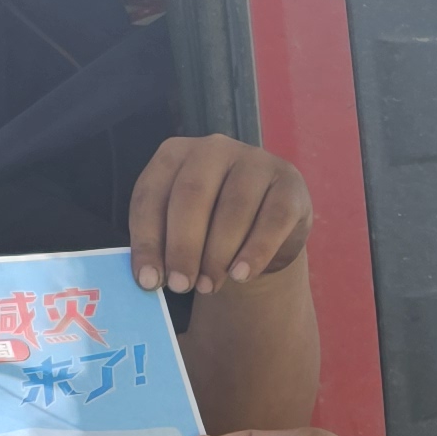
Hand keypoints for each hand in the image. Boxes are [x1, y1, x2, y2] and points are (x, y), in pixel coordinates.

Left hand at [130, 134, 310, 296]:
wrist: (265, 226)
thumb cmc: (211, 225)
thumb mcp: (181, 229)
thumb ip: (163, 247)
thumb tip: (148, 280)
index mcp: (175, 154)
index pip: (152, 194)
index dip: (147, 240)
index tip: (147, 281)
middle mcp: (213, 149)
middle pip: (192, 194)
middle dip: (183, 246)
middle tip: (180, 285)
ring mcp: (255, 161)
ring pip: (233, 208)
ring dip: (217, 255)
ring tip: (209, 287)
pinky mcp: (289, 184)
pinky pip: (273, 219)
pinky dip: (256, 252)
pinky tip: (241, 275)